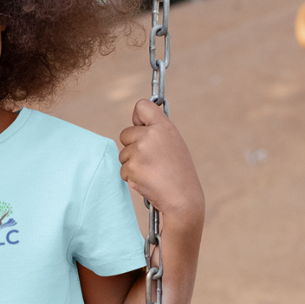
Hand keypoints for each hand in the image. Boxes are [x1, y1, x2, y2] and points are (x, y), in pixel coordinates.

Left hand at [119, 99, 203, 226]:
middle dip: (131, 146)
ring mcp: (139, 152)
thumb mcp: (173, 143)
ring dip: (132, 163)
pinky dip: (131, 177)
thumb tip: (136, 124)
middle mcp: (150, 135)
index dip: (137, 117)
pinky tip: (147, 180)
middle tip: (149, 158)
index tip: (140, 126)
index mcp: (163, 126)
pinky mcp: (131, 168)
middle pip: (125, 133)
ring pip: (122, 154)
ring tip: (151, 171)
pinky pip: (123, 170)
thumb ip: (156, 132)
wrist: (182, 197)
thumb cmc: (179, 172)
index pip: (141, 106)